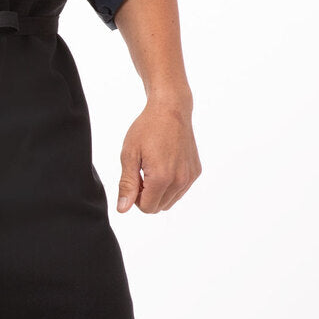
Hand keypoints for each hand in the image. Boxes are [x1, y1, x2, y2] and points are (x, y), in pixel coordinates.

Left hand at [116, 95, 200, 213]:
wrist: (171, 109)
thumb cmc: (147, 129)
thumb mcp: (130, 155)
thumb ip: (127, 185)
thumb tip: (123, 209)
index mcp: (162, 178)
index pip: (146, 208)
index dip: (135, 198)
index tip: (134, 178)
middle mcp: (180, 180)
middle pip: (158, 207)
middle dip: (147, 196)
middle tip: (141, 172)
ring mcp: (190, 177)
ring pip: (170, 201)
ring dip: (159, 192)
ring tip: (152, 168)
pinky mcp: (195, 171)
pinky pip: (180, 190)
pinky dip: (170, 184)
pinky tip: (165, 164)